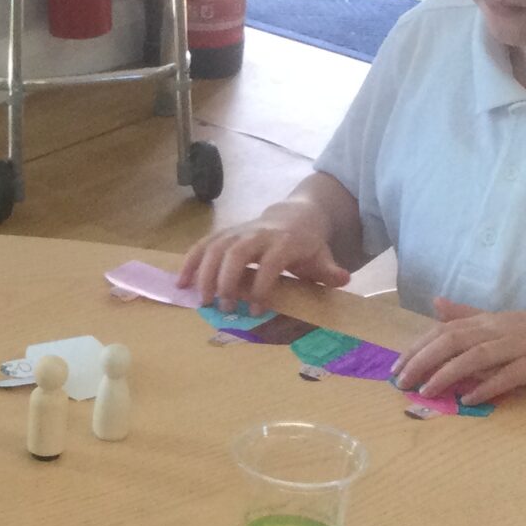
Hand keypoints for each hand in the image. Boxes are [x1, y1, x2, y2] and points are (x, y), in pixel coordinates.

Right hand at [179, 203, 350, 311]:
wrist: (296, 215)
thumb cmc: (308, 244)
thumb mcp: (322, 256)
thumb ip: (329, 270)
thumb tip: (343, 279)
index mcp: (284, 241)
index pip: (269, 262)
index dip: (261, 286)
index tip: (255, 310)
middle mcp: (258, 234)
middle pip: (236, 252)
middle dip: (226, 280)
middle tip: (222, 307)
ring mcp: (239, 231)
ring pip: (215, 247)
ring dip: (204, 273)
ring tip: (200, 299)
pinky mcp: (226, 233)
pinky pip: (204, 244)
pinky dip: (191, 262)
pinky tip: (182, 283)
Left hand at [392, 299, 525, 403]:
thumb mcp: (503, 321)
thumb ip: (469, 316)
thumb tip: (436, 303)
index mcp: (489, 320)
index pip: (444, 331)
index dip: (418, 348)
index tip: (396, 368)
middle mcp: (500, 328)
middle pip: (453, 341)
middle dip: (423, 361)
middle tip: (401, 383)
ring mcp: (521, 344)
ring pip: (476, 357)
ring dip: (447, 374)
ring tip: (426, 391)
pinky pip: (509, 375)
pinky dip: (487, 387)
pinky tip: (469, 400)